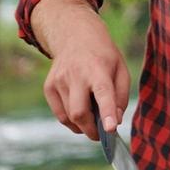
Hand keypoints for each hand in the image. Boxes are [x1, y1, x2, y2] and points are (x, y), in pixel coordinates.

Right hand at [34, 0, 129, 140]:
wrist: (75, 36)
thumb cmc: (104, 57)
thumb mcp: (121, 70)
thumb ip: (121, 97)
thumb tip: (114, 123)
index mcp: (99, 69)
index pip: (103, 93)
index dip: (107, 112)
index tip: (110, 129)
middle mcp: (76, 75)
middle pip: (80, 112)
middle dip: (91, 130)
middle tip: (101, 133)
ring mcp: (59, 80)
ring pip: (69, 117)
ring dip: (82, 126)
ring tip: (92, 117)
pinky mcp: (49, 87)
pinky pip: (60, 115)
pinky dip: (71, 121)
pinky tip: (79, 113)